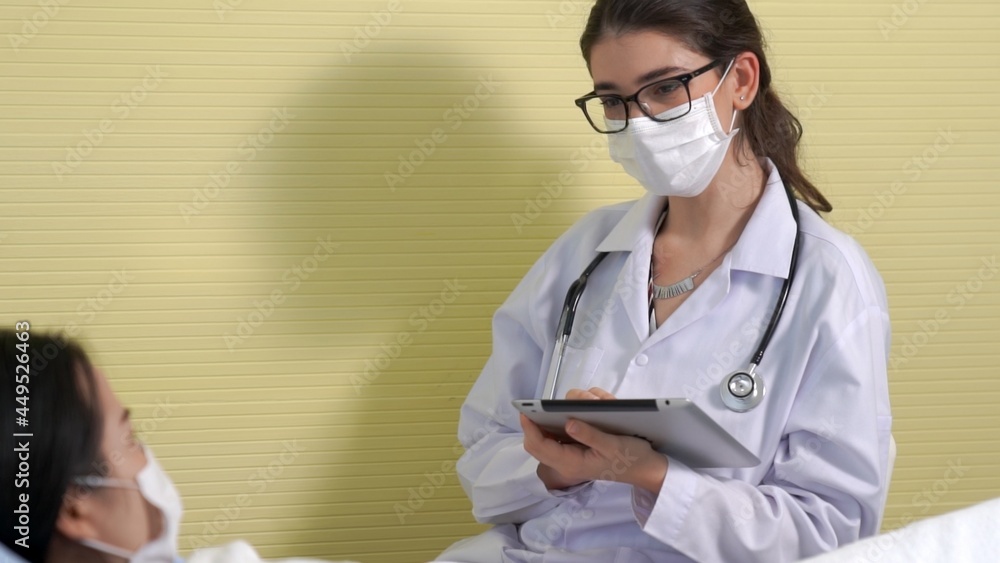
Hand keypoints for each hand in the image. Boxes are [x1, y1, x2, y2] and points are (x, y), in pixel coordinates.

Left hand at [520, 389, 668, 493]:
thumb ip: (590, 435)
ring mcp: (574, 446)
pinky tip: (603, 404)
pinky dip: (586, 406)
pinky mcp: (583, 437)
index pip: (538, 446)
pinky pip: (573, 419)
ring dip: (574, 406)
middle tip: (563, 402)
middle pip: (540, 436)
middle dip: (547, 416)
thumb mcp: (613, 447)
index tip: (526, 411)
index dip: (529, 428)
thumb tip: (568, 423)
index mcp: (571, 462)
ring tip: (597, 401)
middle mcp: (568, 455)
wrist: (647, 467)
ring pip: (557, 424)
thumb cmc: (631, 459)